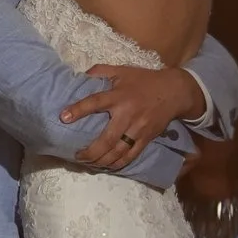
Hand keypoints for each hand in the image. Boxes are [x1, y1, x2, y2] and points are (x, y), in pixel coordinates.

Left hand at [62, 63, 199, 167]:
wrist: (174, 91)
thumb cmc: (144, 80)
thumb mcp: (122, 70)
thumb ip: (100, 71)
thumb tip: (81, 75)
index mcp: (119, 96)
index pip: (95, 102)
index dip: (79, 110)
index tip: (63, 117)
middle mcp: (128, 114)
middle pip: (107, 139)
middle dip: (90, 152)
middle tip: (77, 156)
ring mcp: (138, 129)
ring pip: (118, 152)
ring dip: (102, 161)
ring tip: (89, 164)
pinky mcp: (146, 139)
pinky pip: (131, 156)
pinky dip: (118, 164)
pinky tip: (107, 166)